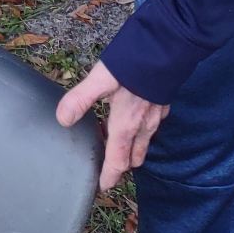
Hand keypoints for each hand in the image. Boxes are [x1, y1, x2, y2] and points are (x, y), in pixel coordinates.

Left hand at [56, 61, 169, 189]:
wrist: (170, 46)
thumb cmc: (135, 62)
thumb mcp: (101, 78)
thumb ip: (80, 99)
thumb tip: (63, 119)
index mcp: (126, 124)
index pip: (118, 161)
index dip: (110, 176)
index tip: (103, 186)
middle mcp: (143, 126)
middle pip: (133, 157)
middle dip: (120, 165)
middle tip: (106, 165)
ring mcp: (156, 116)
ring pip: (143, 143)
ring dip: (130, 148)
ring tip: (114, 140)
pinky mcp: (163, 104)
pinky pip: (151, 127)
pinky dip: (140, 131)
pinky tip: (132, 117)